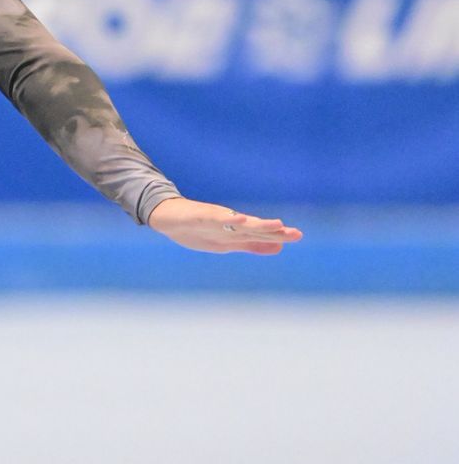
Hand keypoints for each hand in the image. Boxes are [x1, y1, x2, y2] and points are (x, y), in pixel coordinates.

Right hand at [147, 197, 303, 255]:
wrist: (167, 218)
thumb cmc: (197, 230)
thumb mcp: (228, 244)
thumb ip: (252, 245)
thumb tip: (279, 248)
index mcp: (235, 231)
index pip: (259, 234)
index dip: (278, 235)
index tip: (298, 235)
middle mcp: (228, 223)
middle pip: (254, 228)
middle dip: (273, 231)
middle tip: (295, 233)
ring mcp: (214, 218)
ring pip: (238, 223)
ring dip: (257, 224)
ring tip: (276, 225)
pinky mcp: (199, 215)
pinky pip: (215, 218)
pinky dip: (228, 219)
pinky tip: (240, 219)